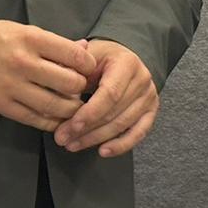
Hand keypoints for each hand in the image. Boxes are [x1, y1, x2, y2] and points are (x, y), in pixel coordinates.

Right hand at [0, 18, 93, 130]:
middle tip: (82, 89)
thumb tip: (84, 49)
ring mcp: (12, 86)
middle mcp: (24, 62)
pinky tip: (57, 119)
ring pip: (55, 105)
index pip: (75, 56)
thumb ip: (53, 43)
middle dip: (81, 88)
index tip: (89, 69)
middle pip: (70, 83)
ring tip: (73, 106)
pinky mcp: (2, 105)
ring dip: (70, 109)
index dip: (88, 66)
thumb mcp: (21, 30)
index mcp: (31, 38)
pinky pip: (35, 119)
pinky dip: (51, 122)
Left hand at [53, 39, 158, 156]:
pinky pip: (139, 133)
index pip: (110, 93)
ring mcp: (149, 96)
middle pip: (114, 112)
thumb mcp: (85, 56)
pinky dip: (121, 145)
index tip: (71, 126)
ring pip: (123, 125)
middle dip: (87, 130)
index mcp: (126, 63)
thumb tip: (56, 88)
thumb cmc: (100, 59)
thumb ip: (71, 69)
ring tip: (72, 145)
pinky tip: (103, 151)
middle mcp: (142, 80)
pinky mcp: (150, 111)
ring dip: (96, 139)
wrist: (120, 58)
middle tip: (63, 139)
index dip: (90, 113)